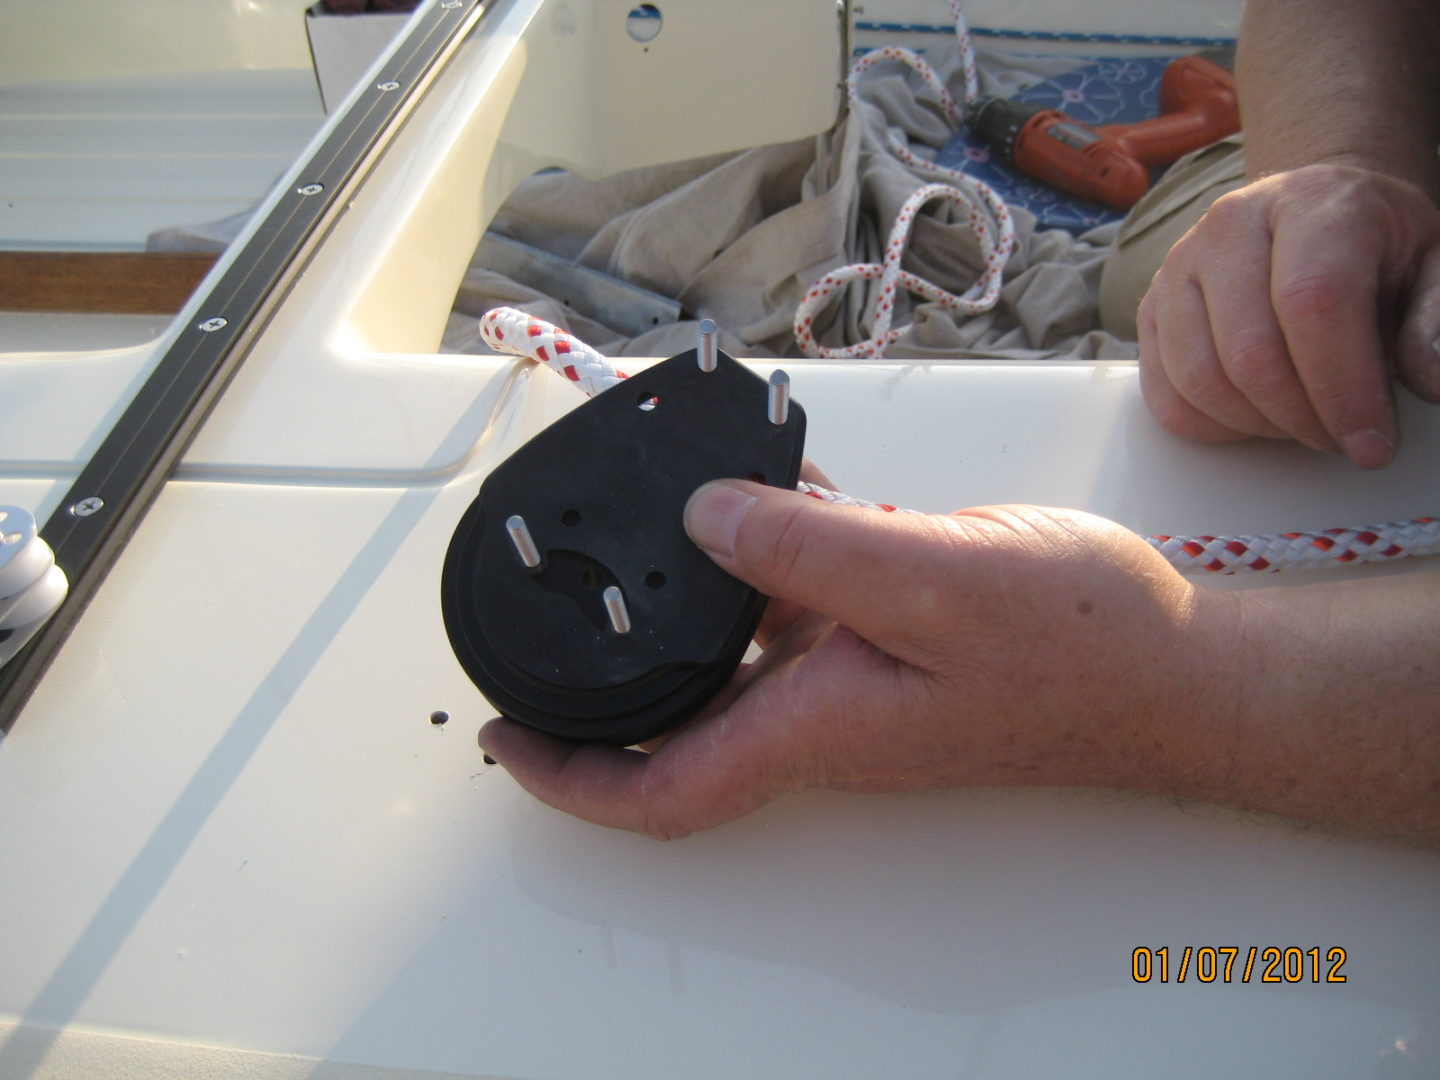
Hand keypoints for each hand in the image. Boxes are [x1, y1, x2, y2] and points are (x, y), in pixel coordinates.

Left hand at [478, 480, 1219, 837]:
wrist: (1174, 666)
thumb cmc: (1078, 646)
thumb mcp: (931, 580)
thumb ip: (810, 552)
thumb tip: (705, 518)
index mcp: (814, 729)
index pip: (660, 790)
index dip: (568, 779)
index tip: (505, 739)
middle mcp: (820, 715)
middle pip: (679, 719)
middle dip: (602, 680)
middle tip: (547, 613)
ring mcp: (855, 677)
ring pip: (736, 649)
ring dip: (683, 600)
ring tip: (644, 522)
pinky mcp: (891, 638)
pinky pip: (797, 603)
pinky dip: (763, 559)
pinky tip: (763, 494)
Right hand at [1137, 163, 1439, 467]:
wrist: (1309, 212)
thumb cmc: (1370, 244)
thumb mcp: (1428, 265)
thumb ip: (1432, 321)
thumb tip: (1430, 381)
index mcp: (1312, 203)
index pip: (1313, 303)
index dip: (1342, 387)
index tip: (1369, 442)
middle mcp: (1231, 226)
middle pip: (1250, 351)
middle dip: (1300, 418)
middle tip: (1338, 438)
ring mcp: (1179, 266)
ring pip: (1200, 379)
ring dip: (1256, 426)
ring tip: (1300, 422)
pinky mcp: (1150, 308)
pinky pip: (1164, 395)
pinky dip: (1212, 427)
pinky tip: (1254, 418)